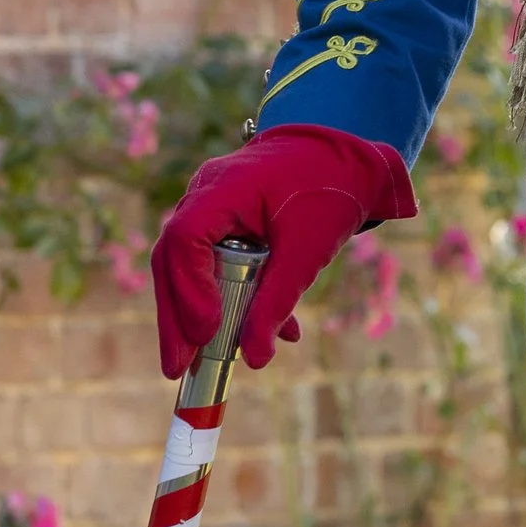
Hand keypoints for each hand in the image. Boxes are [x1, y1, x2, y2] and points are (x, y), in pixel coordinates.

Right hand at [151, 125, 414, 380]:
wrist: (352, 158)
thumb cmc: (331, 190)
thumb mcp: (307, 251)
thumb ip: (278, 302)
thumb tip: (256, 359)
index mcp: (222, 189)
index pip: (185, 241)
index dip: (189, 291)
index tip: (207, 333)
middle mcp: (204, 194)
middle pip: (173, 260)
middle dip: (176, 317)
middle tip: (177, 368)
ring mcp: (210, 206)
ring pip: (186, 266)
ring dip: (194, 315)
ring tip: (199, 363)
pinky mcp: (224, 221)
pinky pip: (211, 263)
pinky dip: (227, 300)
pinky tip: (258, 335)